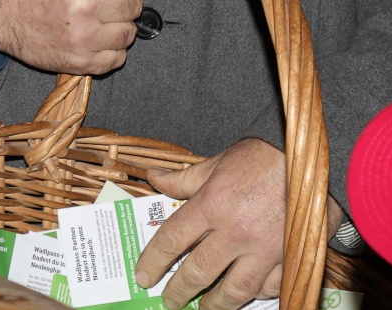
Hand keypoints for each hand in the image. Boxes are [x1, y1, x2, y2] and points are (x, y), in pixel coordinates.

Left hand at [135, 137, 341, 309]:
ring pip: (235, 290)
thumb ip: (183, 178)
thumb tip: (153, 177)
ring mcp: (266, 249)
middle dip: (179, 291)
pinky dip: (257, 294)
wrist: (309, 159)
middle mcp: (235, 232)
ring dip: (216, 304)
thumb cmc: (260, 158)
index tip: (143, 276)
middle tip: (168, 302)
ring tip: (204, 308)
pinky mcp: (292, 258)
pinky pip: (271, 286)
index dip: (154, 261)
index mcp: (211, 205)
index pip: (172, 240)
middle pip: (200, 271)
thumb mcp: (215, 163)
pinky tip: (245, 295)